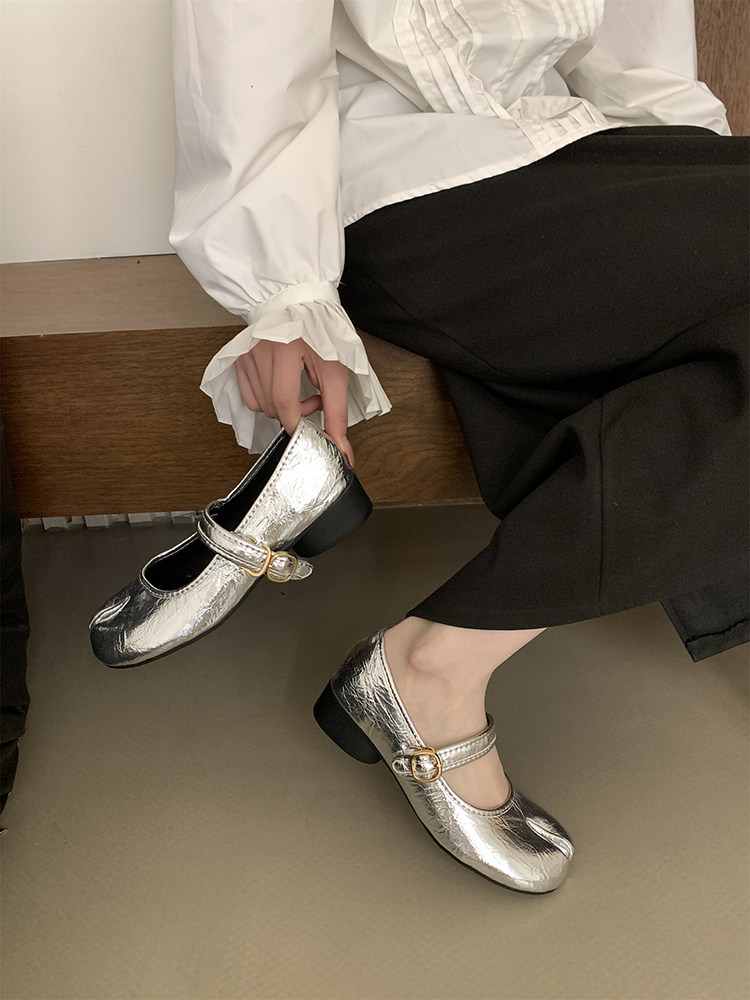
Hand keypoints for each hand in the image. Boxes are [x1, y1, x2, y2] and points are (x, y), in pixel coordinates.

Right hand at [233, 338, 353, 467]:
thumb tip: (340, 449)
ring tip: (299, 390)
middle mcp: (260, 350)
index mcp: (285, 348)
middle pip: (272, 407)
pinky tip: (281, 389)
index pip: (284, 401)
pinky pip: (250, 397)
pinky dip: (267, 402)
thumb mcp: (335, 371)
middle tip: (315, 399)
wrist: (299, 306)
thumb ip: (337, 412)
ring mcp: (246, 356)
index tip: (315, 428)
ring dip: (282, 408)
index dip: (299, 422)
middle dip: (296, 414)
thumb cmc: (320, 334)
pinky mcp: (240, 360)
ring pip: (261, 406)